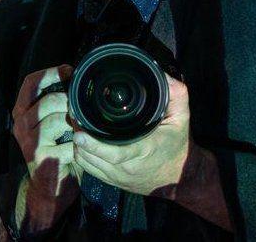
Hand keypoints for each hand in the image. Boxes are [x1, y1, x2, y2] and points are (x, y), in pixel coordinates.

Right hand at [11, 65, 79, 229]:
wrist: (49, 187)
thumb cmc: (56, 150)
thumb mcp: (52, 123)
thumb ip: (56, 103)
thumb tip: (75, 78)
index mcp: (21, 112)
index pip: (30, 83)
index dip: (50, 73)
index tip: (69, 71)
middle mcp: (20, 125)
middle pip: (48, 100)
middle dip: (70, 102)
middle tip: (81, 109)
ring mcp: (29, 142)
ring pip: (58, 119)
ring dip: (76, 124)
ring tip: (82, 130)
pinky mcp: (41, 157)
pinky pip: (70, 143)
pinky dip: (80, 146)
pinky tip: (80, 150)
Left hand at [72, 73, 191, 196]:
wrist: (179, 176)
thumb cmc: (177, 144)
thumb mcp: (182, 117)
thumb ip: (176, 94)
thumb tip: (160, 73)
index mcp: (143, 150)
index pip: (115, 154)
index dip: (94, 145)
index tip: (79, 133)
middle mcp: (128, 167)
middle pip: (93, 158)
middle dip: (79, 139)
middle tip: (73, 118)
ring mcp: (119, 176)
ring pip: (88, 164)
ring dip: (79, 147)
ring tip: (76, 127)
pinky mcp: (113, 181)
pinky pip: (90, 170)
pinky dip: (82, 157)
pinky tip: (82, 142)